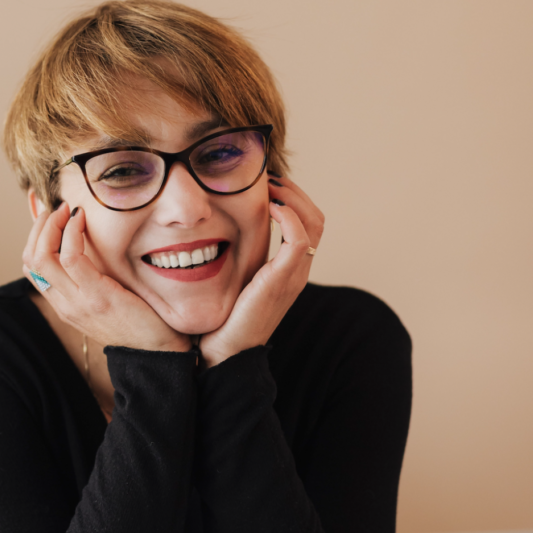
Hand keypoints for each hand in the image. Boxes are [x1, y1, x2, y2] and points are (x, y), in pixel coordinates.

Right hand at [23, 203, 189, 353]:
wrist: (158, 351)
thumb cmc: (139, 321)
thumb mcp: (106, 299)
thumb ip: (92, 279)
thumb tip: (89, 246)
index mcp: (64, 305)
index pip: (31, 267)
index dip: (34, 236)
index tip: (51, 216)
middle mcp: (64, 305)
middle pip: (30, 259)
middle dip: (39, 226)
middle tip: (57, 208)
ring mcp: (78, 302)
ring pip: (42, 256)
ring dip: (52, 224)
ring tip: (68, 210)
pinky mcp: (97, 296)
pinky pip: (71, 257)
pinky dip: (72, 232)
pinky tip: (82, 219)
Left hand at [198, 175, 324, 367]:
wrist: (224, 354)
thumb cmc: (222, 322)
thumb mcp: (232, 283)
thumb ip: (236, 261)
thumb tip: (215, 234)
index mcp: (288, 271)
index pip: (307, 223)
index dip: (291, 198)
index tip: (266, 184)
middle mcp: (297, 272)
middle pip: (317, 217)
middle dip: (295, 191)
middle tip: (268, 177)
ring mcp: (294, 276)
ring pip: (314, 222)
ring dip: (293, 196)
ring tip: (269, 185)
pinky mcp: (283, 280)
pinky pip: (300, 239)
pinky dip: (288, 216)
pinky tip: (268, 207)